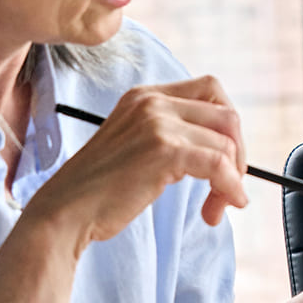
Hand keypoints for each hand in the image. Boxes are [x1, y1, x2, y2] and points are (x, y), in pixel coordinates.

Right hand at [25, 76, 249, 249]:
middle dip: (237, 154)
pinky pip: (219, 165)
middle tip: (229, 186)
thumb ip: (174, 134)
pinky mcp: (165, 150)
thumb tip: (229, 149)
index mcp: (146, 96)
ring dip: (232, 180)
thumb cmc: (101, 189)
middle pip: (227, 116)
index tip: (227, 158)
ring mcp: (158, 123)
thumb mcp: (138, 145)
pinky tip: (224, 206)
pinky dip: (230, 187)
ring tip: (216, 207)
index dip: (228, 126)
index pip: (211, 89)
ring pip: (226, 144)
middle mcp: (152, 101)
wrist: (64, 212)